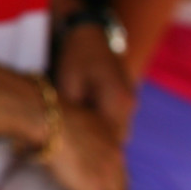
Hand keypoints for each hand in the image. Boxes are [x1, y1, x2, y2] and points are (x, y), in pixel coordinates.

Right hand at [46, 102, 127, 189]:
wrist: (47, 118)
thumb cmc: (47, 112)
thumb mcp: (63, 114)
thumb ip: (63, 125)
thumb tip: (39, 133)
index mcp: (106, 136)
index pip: (117, 163)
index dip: (115, 176)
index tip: (111, 183)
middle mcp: (113, 155)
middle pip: (122, 182)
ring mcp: (106, 173)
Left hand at [56, 24, 134, 141]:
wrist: (89, 32)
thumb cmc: (76, 56)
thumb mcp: (67, 83)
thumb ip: (71, 111)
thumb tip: (62, 133)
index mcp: (117, 103)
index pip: (109, 141)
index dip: (92, 152)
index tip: (71, 157)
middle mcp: (128, 104)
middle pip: (114, 139)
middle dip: (96, 148)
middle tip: (71, 152)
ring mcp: (128, 100)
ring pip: (114, 130)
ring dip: (99, 137)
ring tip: (74, 140)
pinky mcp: (123, 97)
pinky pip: (114, 120)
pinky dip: (100, 126)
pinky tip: (81, 126)